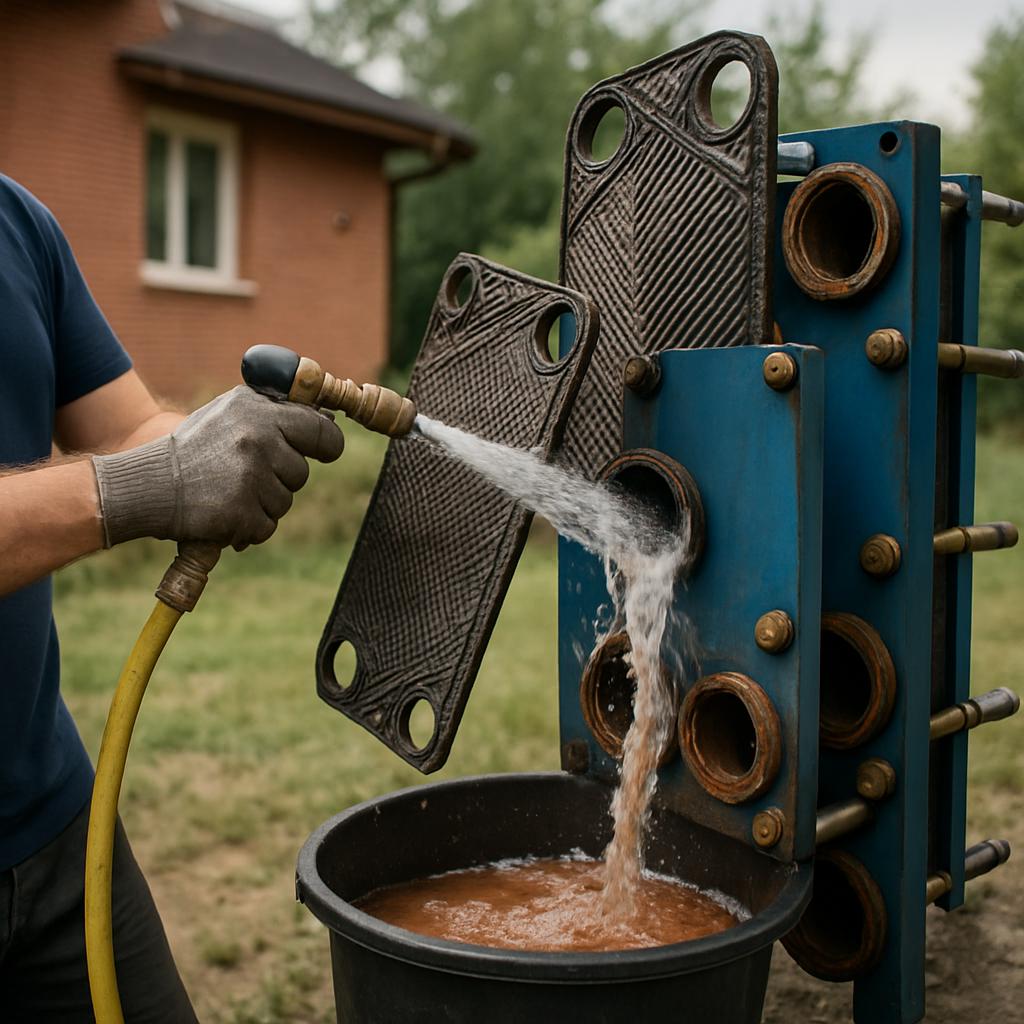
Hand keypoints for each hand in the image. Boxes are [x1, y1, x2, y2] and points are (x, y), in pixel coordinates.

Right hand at [92, 386, 343, 549]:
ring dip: (261, 504)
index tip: (326, 451)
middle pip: (300, 473)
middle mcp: (258, 438)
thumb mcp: (230, 414)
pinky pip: (266, 527)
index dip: (328, 443)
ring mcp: (250, 475)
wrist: (148, 484)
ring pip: (284, 502)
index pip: (320, 428)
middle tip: (242, 474)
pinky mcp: (242, 511)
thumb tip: (327, 418)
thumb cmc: (193, 450)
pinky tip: (221, 511)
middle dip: (279, 480)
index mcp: (257, 409)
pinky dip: (247, 528)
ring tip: (225, 491)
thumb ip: (274, 414)